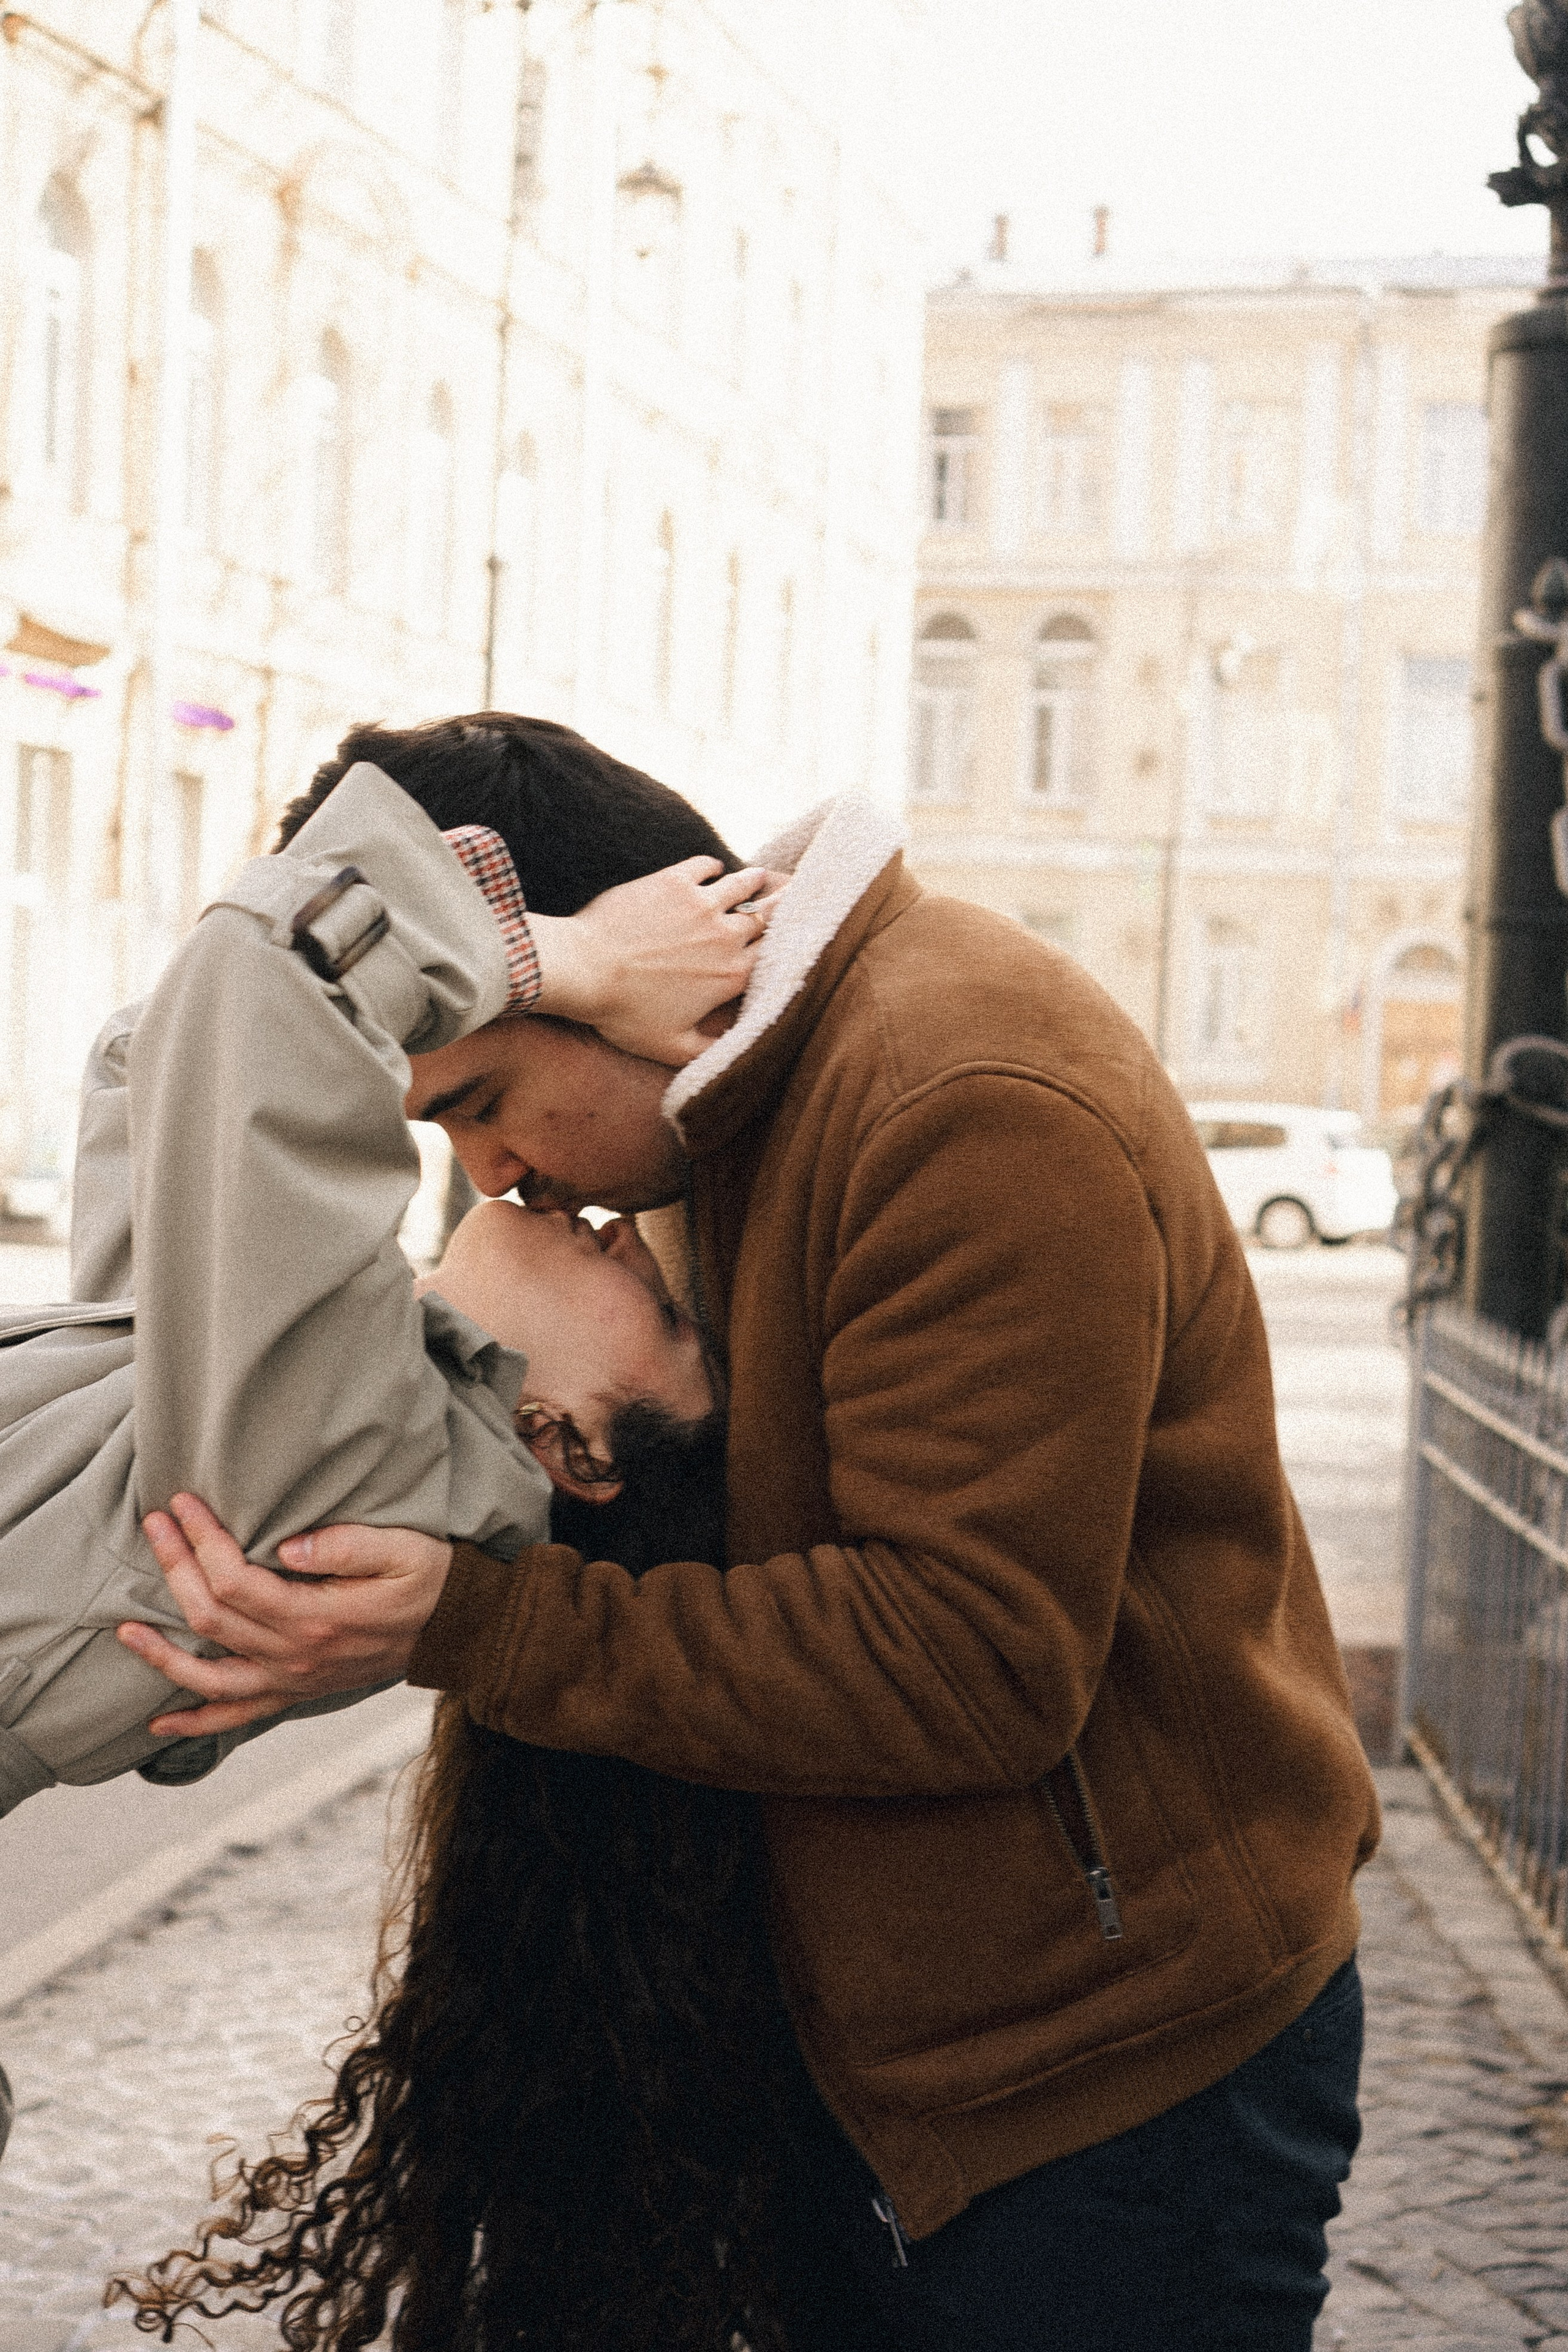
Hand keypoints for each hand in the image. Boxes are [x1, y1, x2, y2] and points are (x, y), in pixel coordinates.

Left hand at [117, 1494, 452, 1737]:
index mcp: (317, 1618)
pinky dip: (196, 1723)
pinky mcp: (297, 1692)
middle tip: (154, 1524)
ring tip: (125, 1631)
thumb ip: (346, 1545)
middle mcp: (297, 1657)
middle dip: (175, 1568)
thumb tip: (288, 1545)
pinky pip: (238, 1716)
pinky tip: (160, 1724)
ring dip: (162, 1656)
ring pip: (210, 1677)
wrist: (459, 1629)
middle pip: (212, 1617)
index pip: (236, 1581)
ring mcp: (294, 1680)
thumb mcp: (403, 1548)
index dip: (201, 1541)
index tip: (182, 1504)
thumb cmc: (431, 1579)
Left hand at [529, 858, 787, 1063]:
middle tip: (796, 894)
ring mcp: (701, 904)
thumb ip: (708, 1051)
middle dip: (785, 904)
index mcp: (731, 976)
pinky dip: (712, 866)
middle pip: (768, 915)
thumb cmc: (623, 1013)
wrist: (583, 969)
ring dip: (754, 881)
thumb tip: (736, 1051)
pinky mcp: (673, 881)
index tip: (799, 934)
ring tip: (761, 877)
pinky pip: (705, 865)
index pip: (776, 954)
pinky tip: (713, 868)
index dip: (790, 943)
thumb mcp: (670, 1047)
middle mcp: (725, 936)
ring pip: (743, 885)